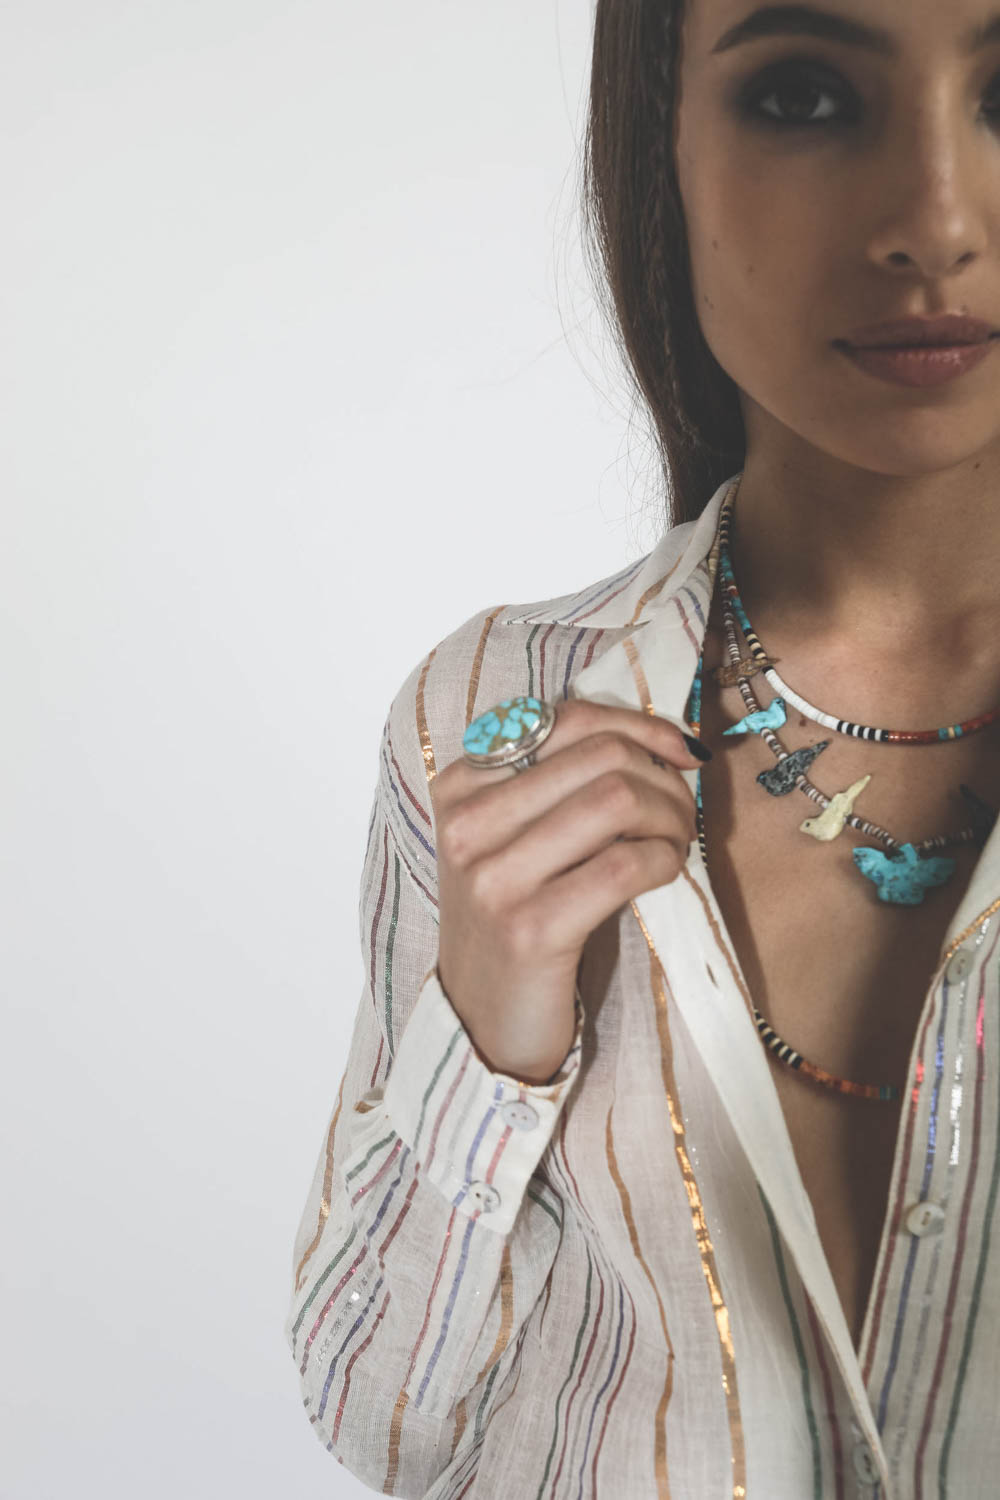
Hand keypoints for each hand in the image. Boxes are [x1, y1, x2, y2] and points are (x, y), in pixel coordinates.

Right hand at [431, 700, 708, 1084]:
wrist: (483, 1022)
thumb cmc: (514, 919)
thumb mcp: (515, 839)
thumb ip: (559, 782)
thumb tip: (661, 739)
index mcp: (461, 786)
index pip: (567, 720)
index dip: (641, 726)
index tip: (682, 751)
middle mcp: (468, 824)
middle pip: (601, 756)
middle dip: (664, 776)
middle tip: (683, 811)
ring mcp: (493, 877)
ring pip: (616, 800)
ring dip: (670, 817)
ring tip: (677, 842)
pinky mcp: (530, 929)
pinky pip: (624, 864)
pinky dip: (664, 860)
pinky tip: (666, 873)